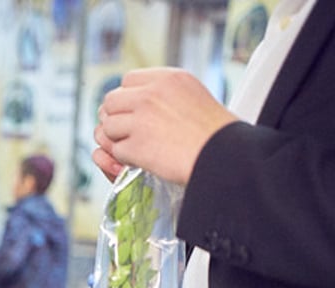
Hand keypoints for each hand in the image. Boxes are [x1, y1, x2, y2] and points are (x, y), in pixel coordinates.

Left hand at [93, 67, 237, 184]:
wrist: (225, 156)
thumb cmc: (216, 133)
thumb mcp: (194, 96)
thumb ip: (165, 93)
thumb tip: (138, 100)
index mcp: (168, 78)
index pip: (128, 80)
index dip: (127, 98)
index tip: (133, 111)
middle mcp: (151, 94)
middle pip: (112, 101)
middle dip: (116, 117)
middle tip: (127, 131)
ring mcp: (141, 119)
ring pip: (109, 126)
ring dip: (118, 139)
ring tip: (137, 147)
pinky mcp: (137, 145)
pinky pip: (116, 150)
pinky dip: (126, 158)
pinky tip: (142, 160)